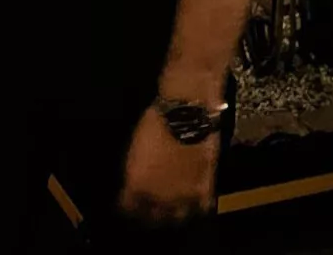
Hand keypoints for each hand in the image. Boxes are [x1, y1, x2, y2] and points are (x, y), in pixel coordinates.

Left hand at [119, 106, 218, 223]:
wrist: (185, 116)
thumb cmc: (154, 122)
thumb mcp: (136, 148)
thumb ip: (135, 171)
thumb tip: (136, 179)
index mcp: (137, 184)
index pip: (128, 206)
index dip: (128, 204)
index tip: (128, 202)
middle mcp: (158, 197)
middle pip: (152, 216)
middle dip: (149, 213)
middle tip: (150, 207)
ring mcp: (183, 197)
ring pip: (177, 217)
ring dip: (173, 213)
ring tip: (172, 207)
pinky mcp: (204, 193)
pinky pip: (200, 209)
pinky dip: (197, 206)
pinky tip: (194, 203)